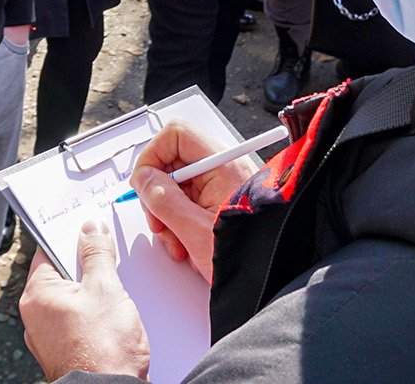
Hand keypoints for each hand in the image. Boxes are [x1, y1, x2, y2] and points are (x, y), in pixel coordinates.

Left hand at [20, 219, 152, 379]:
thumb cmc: (103, 348)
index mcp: (37, 295)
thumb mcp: (105, 288)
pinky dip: (94, 316)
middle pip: (62, 275)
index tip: (89, 227)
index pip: (48, 251)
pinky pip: (78, 322)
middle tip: (109, 258)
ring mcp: (49, 338)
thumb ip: (97, 254)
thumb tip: (91, 228)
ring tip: (116, 292)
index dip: (70, 236)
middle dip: (87, 266)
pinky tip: (114, 317)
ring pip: (72, 300)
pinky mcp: (66, 352)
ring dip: (94, 292)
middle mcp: (36, 317)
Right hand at [128, 119, 261, 284]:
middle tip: (158, 220)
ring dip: (167, 215)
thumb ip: (163, 200)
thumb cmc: (248, 256)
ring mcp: (222, 187)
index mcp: (223, 165)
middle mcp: (224, 169)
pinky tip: (187, 244)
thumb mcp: (195, 231)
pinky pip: (188, 203)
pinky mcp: (220, 203)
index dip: (153, 155)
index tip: (143, 182)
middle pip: (173, 163)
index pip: (176, 134)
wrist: (271, 280)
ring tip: (177, 242)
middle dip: (158, 194)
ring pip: (177, 186)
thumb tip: (143, 179)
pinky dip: (180, 223)